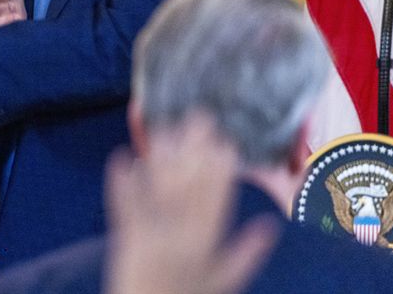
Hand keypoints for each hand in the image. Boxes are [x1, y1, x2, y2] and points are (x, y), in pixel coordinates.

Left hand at [104, 113, 276, 293]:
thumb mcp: (224, 280)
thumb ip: (248, 252)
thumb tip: (271, 225)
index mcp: (207, 244)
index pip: (218, 199)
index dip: (222, 168)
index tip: (226, 140)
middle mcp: (181, 236)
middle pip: (189, 186)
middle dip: (194, 150)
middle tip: (198, 116)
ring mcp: (151, 236)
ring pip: (160, 189)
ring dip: (161, 156)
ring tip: (164, 127)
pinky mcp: (125, 239)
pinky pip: (123, 205)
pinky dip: (121, 181)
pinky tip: (121, 156)